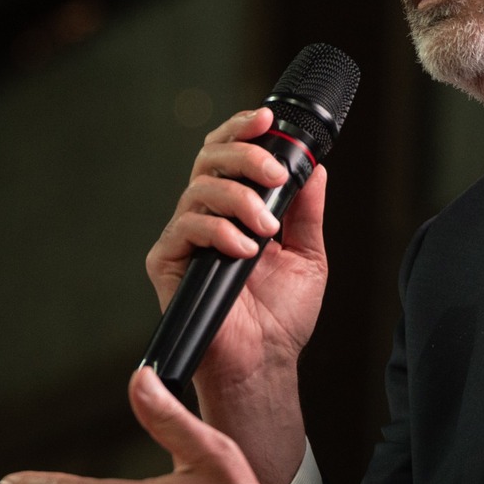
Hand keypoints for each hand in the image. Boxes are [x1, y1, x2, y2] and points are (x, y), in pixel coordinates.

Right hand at [144, 107, 328, 483]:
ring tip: (267, 230)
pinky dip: (219, 232)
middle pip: (209, 159)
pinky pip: (186, 229)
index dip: (243, 129)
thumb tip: (316, 168)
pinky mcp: (167, 263)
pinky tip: (244, 251)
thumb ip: (307, 212)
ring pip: (199, 189)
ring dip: (239, 200)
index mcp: (236, 208)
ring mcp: (185, 239)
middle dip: (245, 157)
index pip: (229, 153)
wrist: (264, 364)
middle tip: (275, 177)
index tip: (268, 119)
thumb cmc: (281, 318)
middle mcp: (206, 216)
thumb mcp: (308, 256)